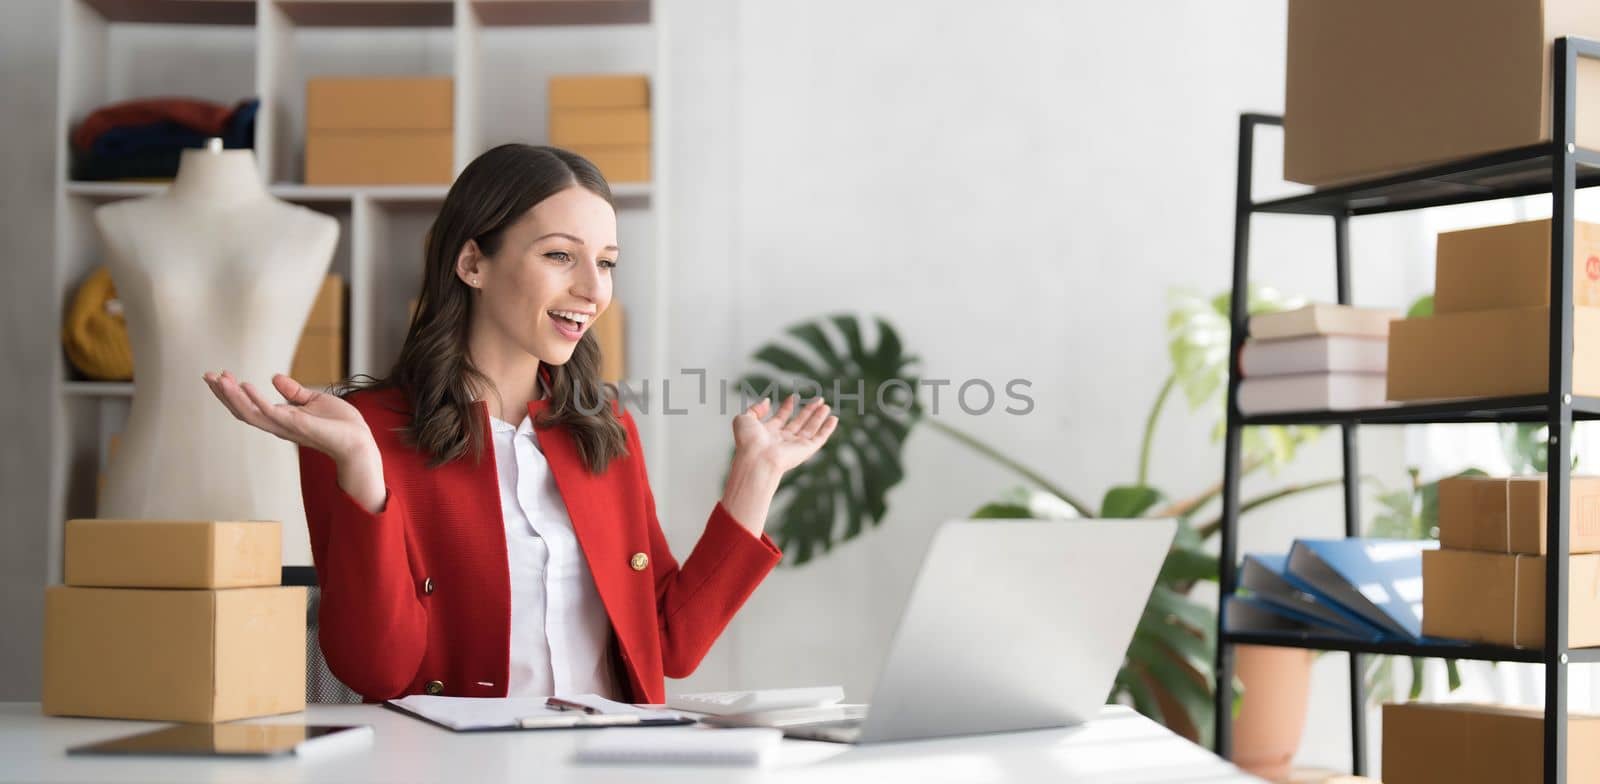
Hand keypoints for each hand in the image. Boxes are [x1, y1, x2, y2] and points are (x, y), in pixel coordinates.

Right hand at [202, 371, 372, 461]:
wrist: (358, 440)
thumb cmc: (339, 425)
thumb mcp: (313, 400)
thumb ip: (293, 392)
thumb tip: (274, 377)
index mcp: (280, 418)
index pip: (249, 406)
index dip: (232, 392)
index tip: (219, 375)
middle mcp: (278, 424)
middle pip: (242, 410)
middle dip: (223, 394)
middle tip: (206, 375)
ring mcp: (285, 426)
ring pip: (250, 413)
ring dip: (232, 396)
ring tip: (218, 379)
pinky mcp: (296, 424)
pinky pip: (271, 412)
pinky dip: (256, 399)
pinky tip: (245, 386)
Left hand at [731, 393, 838, 475]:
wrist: (757, 459)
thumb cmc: (748, 442)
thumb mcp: (744, 419)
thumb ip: (755, 409)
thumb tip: (767, 401)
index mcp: (768, 433)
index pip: (781, 418)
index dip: (787, 406)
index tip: (794, 396)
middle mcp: (782, 440)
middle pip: (799, 422)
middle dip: (808, 410)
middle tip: (817, 399)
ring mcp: (795, 445)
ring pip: (810, 429)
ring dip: (818, 417)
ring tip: (825, 405)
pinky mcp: (806, 450)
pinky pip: (820, 438)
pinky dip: (828, 429)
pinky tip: (833, 418)